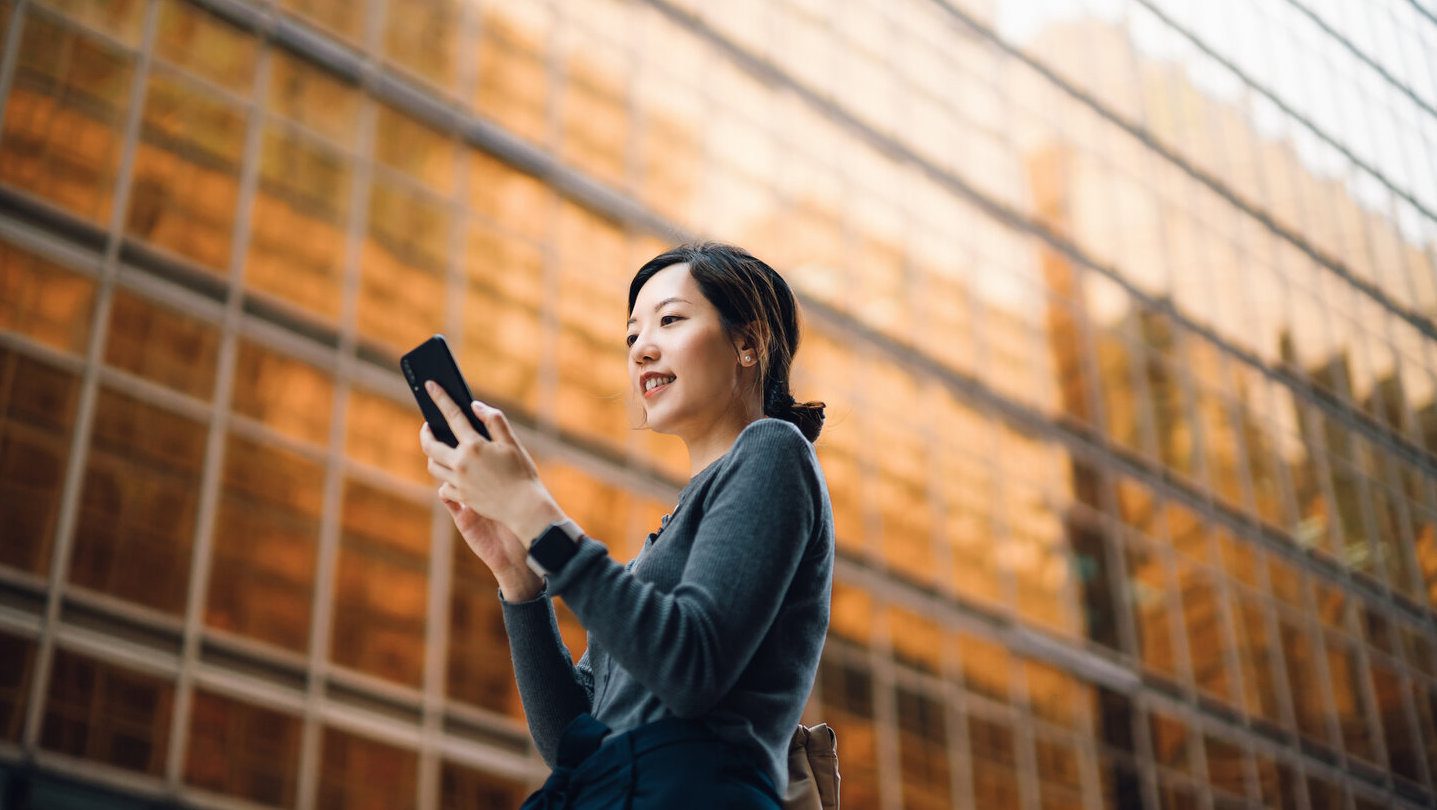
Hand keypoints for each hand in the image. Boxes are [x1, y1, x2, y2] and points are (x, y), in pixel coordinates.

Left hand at [418, 382, 565, 582]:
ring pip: (432, 466)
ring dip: (432, 455)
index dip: (440, 398)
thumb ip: (494, 420)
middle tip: (428, 426)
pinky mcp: (461, 497)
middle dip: (425, 433)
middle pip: (430, 445)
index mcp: (474, 446)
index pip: (452, 415)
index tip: (430, 385)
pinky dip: (444, 477)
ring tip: (439, 449)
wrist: (524, 507)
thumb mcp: (511, 442)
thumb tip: (475, 406)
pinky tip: (451, 472)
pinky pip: (443, 486)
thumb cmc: (521, 472)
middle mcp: (461, 463)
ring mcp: (458, 482)